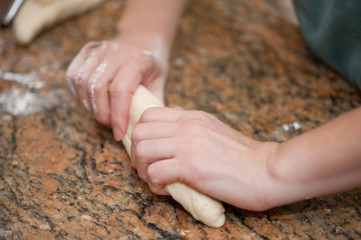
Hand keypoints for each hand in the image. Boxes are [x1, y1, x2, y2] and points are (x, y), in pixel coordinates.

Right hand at [66, 38, 167, 139]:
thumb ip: (153, 103)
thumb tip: (147, 128)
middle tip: (112, 125)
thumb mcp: (160, 81)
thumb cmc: (152, 62)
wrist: (143, 37)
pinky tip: (92, 101)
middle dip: (103, 114)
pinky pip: (74, 75)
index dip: (117, 116)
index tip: (119, 133)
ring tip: (103, 114)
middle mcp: (115, 52)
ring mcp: (98, 50)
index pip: (120, 91)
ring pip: (83, 83)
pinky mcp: (87, 50)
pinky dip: (79, 93)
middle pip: (98, 89)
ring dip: (91, 105)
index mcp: (136, 60)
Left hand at [130, 107, 279, 210]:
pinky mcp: (191, 167)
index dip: (141, 134)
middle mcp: (186, 126)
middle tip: (148, 167)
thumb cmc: (242, 155)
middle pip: (139, 132)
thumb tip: (173, 114)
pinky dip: (154, 184)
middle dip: (137, 153)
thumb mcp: (214, 128)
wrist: (266, 170)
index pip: (148, 115)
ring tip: (156, 180)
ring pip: (142, 150)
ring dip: (143, 169)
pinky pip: (154, 172)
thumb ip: (191, 122)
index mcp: (191, 117)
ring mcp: (187, 145)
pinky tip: (166, 189)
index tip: (149, 150)